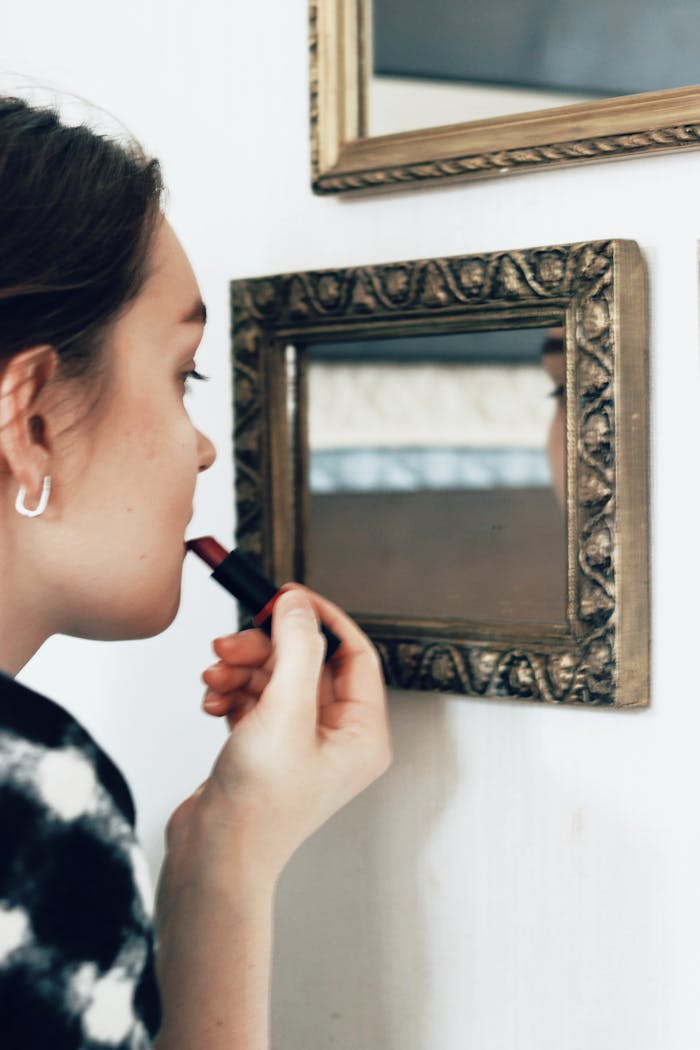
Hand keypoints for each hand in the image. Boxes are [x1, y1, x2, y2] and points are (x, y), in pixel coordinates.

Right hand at [164, 587, 390, 890]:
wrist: (213, 858)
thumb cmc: (258, 807)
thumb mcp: (284, 714)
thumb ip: (296, 650)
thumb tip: (297, 604)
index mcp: (362, 733)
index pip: (354, 654)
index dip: (321, 619)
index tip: (287, 597)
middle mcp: (336, 737)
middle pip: (307, 662)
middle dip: (266, 648)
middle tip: (230, 642)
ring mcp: (300, 743)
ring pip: (275, 677)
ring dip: (241, 668)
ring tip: (213, 676)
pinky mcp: (267, 748)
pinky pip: (254, 699)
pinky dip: (231, 692)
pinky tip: (211, 701)